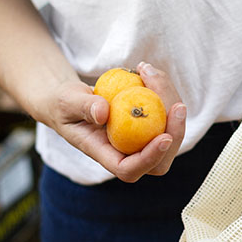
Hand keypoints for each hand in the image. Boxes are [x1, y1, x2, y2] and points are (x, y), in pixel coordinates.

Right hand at [26, 63, 186, 182]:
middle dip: (175, 134)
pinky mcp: (149, 126)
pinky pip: (166, 115)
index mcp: (104, 155)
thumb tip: (104, 113)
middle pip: (160, 160)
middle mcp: (126, 154)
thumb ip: (82, 106)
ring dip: (170, 102)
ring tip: (148, 72)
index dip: (150, 158)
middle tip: (178, 105)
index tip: (164, 137)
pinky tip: (148, 72)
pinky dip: (164, 92)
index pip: (129, 169)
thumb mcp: (66, 101)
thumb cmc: (63, 104)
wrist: (70, 100)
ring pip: (169, 135)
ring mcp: (140, 142)